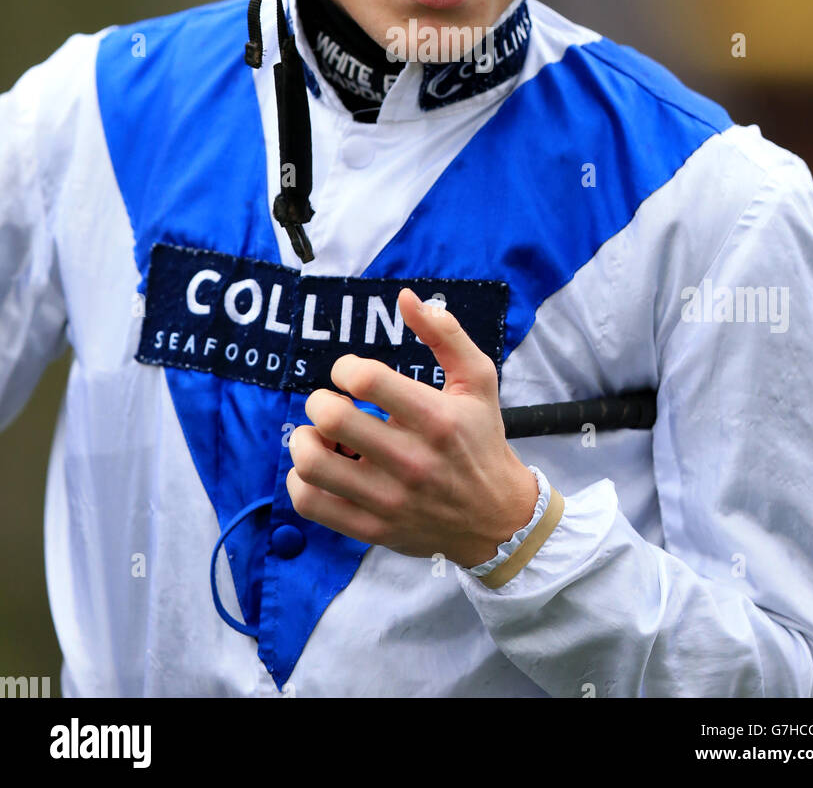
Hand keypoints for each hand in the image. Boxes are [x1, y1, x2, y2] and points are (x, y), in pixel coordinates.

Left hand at [286, 288, 538, 567]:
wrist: (498, 518)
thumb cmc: (482, 439)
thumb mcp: (478, 380)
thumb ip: (445, 333)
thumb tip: (406, 297)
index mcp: (435, 418)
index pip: (365, 379)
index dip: (345, 368)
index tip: (351, 376)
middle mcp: (411, 461)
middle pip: (331, 418)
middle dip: (320, 401)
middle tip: (334, 404)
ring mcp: (389, 500)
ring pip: (312, 464)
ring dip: (304, 440)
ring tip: (323, 436)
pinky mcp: (372, 529)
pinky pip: (310, 503)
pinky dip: (300, 480)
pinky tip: (321, 466)